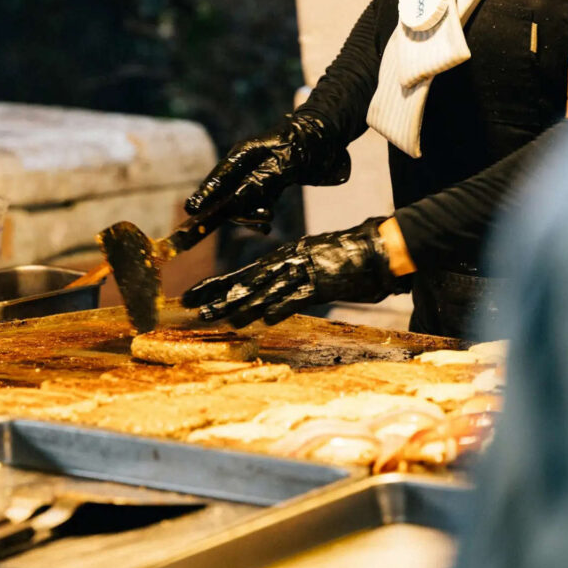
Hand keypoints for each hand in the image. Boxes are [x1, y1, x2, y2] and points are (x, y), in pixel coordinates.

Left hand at [182, 217, 410, 326]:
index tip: (191, 296)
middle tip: (191, 308)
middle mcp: (286, 264)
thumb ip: (287, 283)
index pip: (241, 275)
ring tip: (216, 318)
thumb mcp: (308, 266)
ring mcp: (303, 273)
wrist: (377, 247)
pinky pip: (298, 298)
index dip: (215, 286)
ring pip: (264, 291)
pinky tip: (264, 320)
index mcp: (281, 259)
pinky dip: (281, 308)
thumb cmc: (344, 258)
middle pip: (245, 283)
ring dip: (240, 306)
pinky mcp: (322, 284)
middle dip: (217, 296)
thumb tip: (266, 303)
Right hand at [184, 114, 350, 233]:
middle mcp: (244, 165)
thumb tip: (236, 202)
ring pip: (241, 202)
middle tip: (261, 220)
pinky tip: (266, 225)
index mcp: (244, 153)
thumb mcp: (287, 163)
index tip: (192, 210)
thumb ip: (261, 182)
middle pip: (227, 194)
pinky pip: (255, 204)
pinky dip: (259, 216)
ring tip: (267, 220)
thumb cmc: (307, 143)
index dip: (205, 194)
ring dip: (251, 215)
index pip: (219, 177)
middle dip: (238, 211)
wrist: (330, 135)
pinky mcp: (265, 184)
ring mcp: (254, 175)